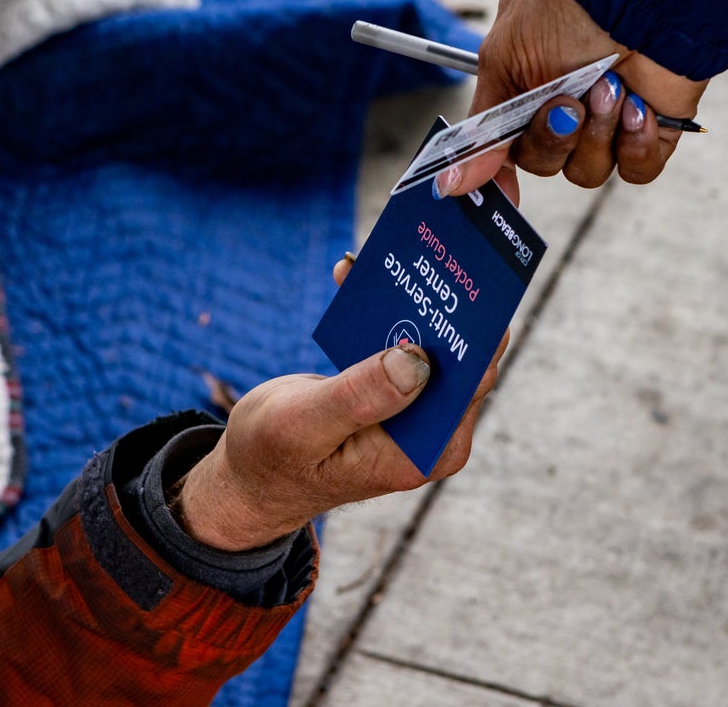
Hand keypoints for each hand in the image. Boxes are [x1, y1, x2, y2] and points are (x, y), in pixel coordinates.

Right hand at [172, 255, 509, 550]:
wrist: (253, 478)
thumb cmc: (272, 457)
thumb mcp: (305, 425)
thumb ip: (360, 397)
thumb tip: (418, 360)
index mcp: (423, 451)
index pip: (470, 382)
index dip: (473, 330)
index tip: (464, 278)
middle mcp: (432, 434)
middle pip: (457, 358)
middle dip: (440, 305)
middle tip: (427, 249)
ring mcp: (416, 414)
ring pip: (430, 344)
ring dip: (408, 301)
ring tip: (386, 253)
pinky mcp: (396, 395)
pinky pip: (401, 344)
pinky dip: (382, 312)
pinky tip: (356, 275)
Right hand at [438, 0, 708, 200]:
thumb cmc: (565, 5)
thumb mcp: (504, 58)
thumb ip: (483, 128)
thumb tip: (451, 182)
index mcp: (525, 87)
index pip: (506, 147)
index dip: (500, 172)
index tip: (501, 189)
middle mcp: (566, 106)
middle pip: (543, 163)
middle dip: (552, 136)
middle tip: (568, 101)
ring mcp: (610, 121)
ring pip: (587, 171)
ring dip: (594, 132)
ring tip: (609, 86)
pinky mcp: (652, 131)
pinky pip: (635, 170)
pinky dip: (633, 143)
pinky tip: (637, 106)